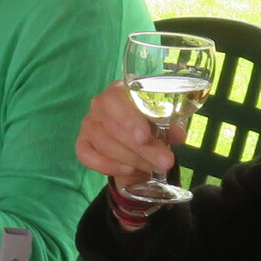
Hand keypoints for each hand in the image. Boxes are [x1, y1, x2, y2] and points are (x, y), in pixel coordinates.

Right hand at [74, 83, 176, 198]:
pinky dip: (108, 165)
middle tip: (163, 161)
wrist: (137, 143)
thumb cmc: (150, 124)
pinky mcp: (82, 143)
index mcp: (120, 90)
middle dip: (139, 148)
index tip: (144, 137)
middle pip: (112, 126)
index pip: (115, 99)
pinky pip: (87, 156)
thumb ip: (172, 125)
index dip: (128, 119)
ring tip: (153, 167)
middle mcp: (99, 104)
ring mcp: (89, 124)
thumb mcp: (165, 123)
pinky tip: (128, 170)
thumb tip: (178, 134)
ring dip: (130, 159)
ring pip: (103, 143)